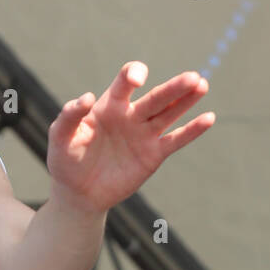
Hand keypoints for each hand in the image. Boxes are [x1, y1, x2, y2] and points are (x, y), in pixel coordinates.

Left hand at [46, 62, 215, 213]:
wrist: (78, 193)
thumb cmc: (66, 161)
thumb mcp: (60, 138)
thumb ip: (69, 116)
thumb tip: (86, 97)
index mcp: (109, 105)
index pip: (125, 83)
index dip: (132, 76)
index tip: (136, 79)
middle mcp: (131, 115)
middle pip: (156, 97)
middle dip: (174, 87)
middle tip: (193, 77)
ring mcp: (144, 134)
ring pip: (170, 113)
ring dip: (186, 100)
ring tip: (202, 84)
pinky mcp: (153, 155)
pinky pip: (175, 140)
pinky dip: (192, 130)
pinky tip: (209, 118)